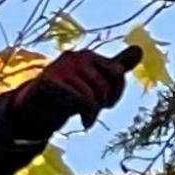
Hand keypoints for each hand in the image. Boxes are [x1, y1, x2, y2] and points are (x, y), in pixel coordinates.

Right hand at [7, 45, 142, 138]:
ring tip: (88, 119)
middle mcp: (75, 57)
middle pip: (105, 84)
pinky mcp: (50, 83)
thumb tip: (139, 50)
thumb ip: (115, 67)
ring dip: (94, 113)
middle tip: (95, 111)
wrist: (34, 108)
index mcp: (88, 56)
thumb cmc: (68, 94)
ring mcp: (60, 69)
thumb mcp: (95, 81)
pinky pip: (80, 99)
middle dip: (105, 102)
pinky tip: (86, 124)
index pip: (116, 72)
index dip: (117, 92)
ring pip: (92, 94)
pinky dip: (87, 115)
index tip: (107, 103)